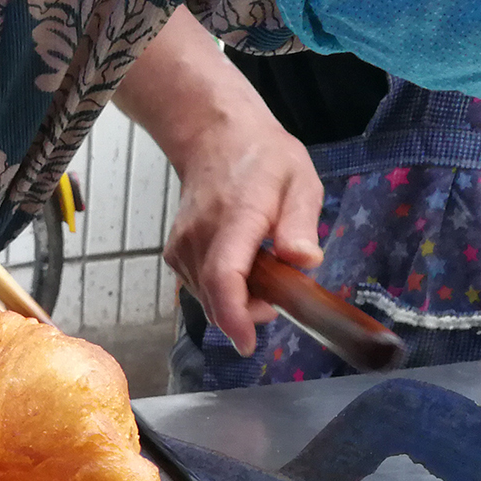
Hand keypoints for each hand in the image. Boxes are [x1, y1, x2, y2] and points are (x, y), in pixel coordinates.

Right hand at [112, 9, 322, 356]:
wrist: (214, 139)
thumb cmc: (263, 159)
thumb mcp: (300, 180)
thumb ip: (300, 223)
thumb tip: (304, 261)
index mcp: (235, 217)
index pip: (224, 276)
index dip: (235, 315)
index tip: (248, 342)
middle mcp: (199, 237)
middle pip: (217, 298)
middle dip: (250, 312)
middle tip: (280, 292)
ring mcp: (182, 248)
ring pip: (208, 299)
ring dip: (238, 301)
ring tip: (263, 271)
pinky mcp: (176, 256)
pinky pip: (201, 290)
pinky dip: (224, 292)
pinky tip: (242, 267)